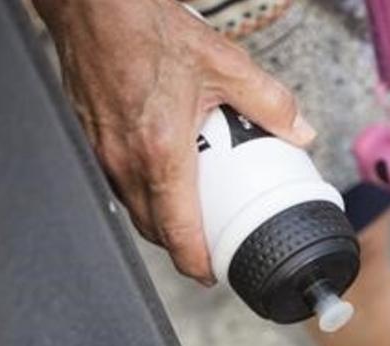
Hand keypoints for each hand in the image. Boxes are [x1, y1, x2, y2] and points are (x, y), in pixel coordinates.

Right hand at [33, 0, 315, 283]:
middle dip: (180, 248)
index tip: (210, 275)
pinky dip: (139, 193)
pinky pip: (115, 183)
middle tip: (207, 251)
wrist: (92, 6)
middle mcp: (125, 160)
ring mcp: (101, 152)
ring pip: (131, 208)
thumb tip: (300, 131)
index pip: (177, 231)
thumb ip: (269, 102)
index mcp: (161, 151)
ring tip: (188, 219)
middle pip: (152, 229)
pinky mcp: (89, 139)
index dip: (195, 262)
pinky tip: (158, 177)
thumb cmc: (144, 28)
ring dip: (159, 222)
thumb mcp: (223, 63)